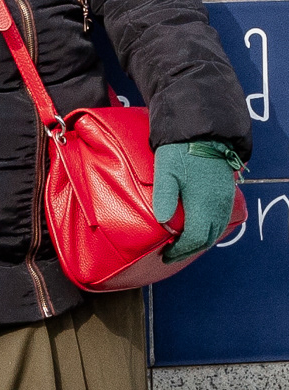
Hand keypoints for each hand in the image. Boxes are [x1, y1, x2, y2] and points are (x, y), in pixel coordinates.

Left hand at [153, 141, 239, 261]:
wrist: (204, 133)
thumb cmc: (181, 152)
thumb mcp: (166, 172)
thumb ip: (164, 197)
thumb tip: (162, 222)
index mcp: (203, 205)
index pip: (195, 240)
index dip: (181, 251)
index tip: (167, 256)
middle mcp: (217, 207)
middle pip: (207, 240)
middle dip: (189, 250)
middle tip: (173, 254)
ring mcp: (225, 201)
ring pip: (216, 231)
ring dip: (201, 242)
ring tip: (183, 245)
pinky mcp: (227, 193)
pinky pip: (221, 220)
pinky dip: (210, 230)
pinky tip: (199, 228)